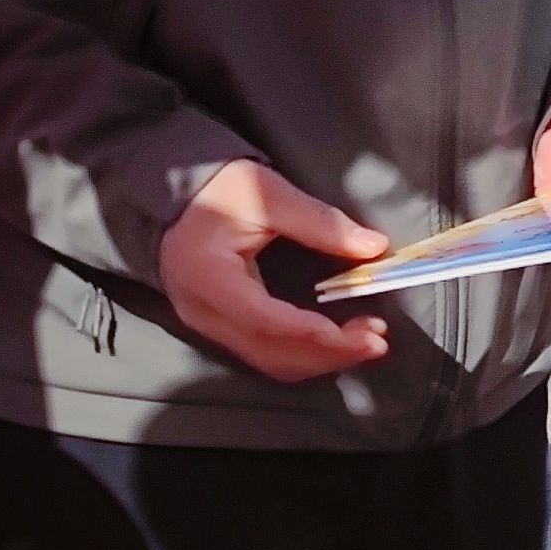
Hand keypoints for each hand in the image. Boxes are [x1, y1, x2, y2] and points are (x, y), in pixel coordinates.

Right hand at [155, 159, 389, 381]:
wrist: (172, 193)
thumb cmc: (218, 188)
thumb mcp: (268, 194)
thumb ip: (321, 222)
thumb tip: (374, 246)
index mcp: (209, 278)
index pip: (266, 320)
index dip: (316, 333)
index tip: (362, 332)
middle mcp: (203, 313)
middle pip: (271, 353)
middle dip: (330, 353)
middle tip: (378, 340)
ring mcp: (207, 325)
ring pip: (269, 362)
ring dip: (320, 359)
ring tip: (365, 342)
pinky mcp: (217, 327)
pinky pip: (262, 355)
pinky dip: (302, 354)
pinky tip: (334, 342)